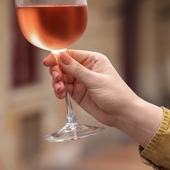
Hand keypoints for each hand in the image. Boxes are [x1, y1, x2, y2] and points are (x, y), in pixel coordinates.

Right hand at [43, 49, 162, 145]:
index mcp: (92, 59)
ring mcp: (80, 80)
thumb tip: (61, 57)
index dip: (57, 57)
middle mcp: (85, 68)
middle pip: (63, 65)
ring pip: (61, 77)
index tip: (47, 62)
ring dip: (57, 83)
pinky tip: (61, 95)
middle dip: (57, 72)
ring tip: (60, 90)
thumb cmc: (115, 94)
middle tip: (56, 79)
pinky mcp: (77, 92)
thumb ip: (77, 70)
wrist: (122, 114)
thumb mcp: (95, 80)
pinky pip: (63, 88)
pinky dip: (59, 91)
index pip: (70, 54)